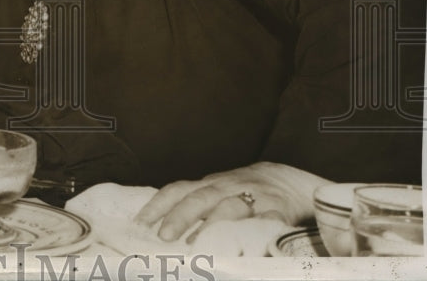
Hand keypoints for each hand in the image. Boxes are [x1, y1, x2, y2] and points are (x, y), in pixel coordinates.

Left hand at [133, 161, 325, 241]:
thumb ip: (191, 207)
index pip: (177, 190)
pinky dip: (256, 231)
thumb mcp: (214, 194)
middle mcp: (227, 188)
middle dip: (180, 216)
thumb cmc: (242, 192)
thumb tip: (158, 227)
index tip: (139, 223)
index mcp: (208, 186)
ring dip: (212, 225)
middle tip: (163, 236)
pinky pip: (268, 220)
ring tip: (197, 246)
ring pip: (231, 208)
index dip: (157, 205)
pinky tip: (247, 246)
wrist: (287, 180)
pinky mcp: (278, 211)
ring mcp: (252, 198)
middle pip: (200, 198)